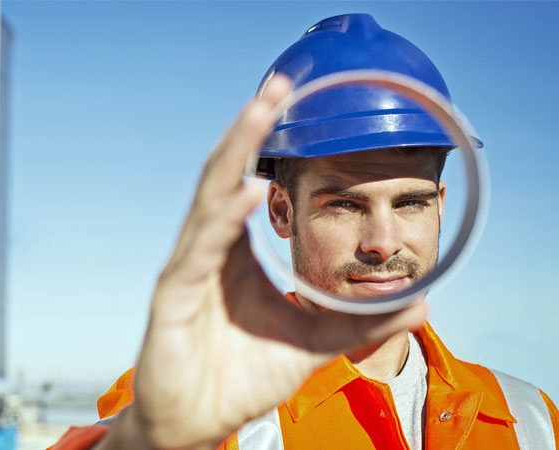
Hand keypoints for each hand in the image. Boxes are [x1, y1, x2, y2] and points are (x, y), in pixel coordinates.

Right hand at [98, 75, 426, 449]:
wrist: (195, 424)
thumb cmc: (239, 379)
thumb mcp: (312, 343)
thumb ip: (359, 323)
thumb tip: (418, 304)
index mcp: (232, 256)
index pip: (243, 187)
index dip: (260, 146)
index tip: (288, 105)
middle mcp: (206, 252)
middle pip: (224, 177)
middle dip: (249, 129)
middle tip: (277, 85)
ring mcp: (186, 270)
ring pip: (208, 199)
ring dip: (233, 153)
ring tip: (260, 111)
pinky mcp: (172, 296)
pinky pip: (199, 250)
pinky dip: (222, 219)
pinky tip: (244, 193)